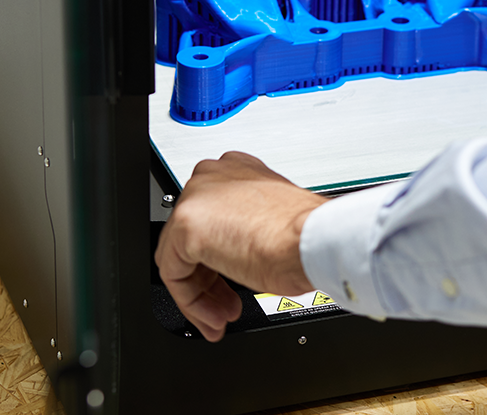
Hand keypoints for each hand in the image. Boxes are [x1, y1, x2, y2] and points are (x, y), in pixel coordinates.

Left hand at [154, 152, 327, 340]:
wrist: (313, 241)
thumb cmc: (307, 235)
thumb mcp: (274, 222)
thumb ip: (250, 228)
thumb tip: (242, 252)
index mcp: (237, 170)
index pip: (212, 217)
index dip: (220, 256)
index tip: (231, 279)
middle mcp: (213, 176)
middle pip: (193, 238)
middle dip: (210, 280)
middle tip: (227, 304)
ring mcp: (197, 197)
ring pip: (180, 257)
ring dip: (201, 295)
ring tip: (221, 316)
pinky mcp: (186, 224)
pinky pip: (173, 273)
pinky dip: (191, 301)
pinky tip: (213, 316)